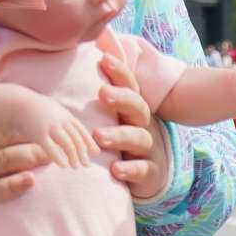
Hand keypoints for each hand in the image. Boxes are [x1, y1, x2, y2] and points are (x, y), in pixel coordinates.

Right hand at [28, 103, 101, 169]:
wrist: (16, 103)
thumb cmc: (34, 110)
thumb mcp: (52, 111)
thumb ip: (63, 121)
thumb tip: (72, 133)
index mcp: (65, 115)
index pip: (81, 130)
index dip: (89, 141)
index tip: (96, 152)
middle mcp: (60, 120)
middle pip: (76, 139)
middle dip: (83, 152)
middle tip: (87, 165)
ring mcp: (50, 127)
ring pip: (67, 144)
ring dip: (73, 157)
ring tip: (75, 167)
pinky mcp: (39, 134)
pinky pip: (51, 148)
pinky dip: (58, 157)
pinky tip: (63, 165)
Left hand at [89, 67, 170, 199]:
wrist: (148, 177)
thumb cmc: (122, 143)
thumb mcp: (115, 121)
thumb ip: (101, 101)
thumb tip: (83, 63)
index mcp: (133, 111)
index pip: (130, 87)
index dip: (120, 72)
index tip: (103, 59)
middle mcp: (144, 126)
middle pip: (138, 107)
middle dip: (122, 98)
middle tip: (102, 92)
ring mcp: (149, 149)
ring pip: (139, 138)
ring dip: (120, 135)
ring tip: (99, 136)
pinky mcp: (151, 173)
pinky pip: (143, 170)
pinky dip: (130, 169)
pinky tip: (115, 169)